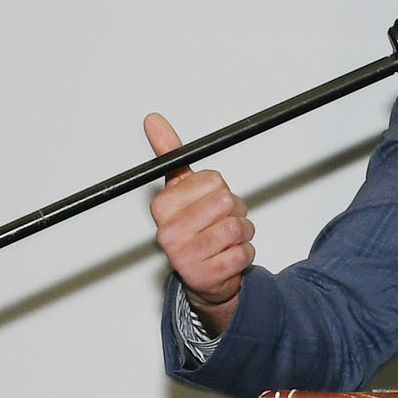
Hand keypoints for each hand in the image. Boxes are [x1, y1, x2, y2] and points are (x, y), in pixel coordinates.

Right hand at [144, 113, 254, 333]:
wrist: (201, 276)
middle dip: (234, 210)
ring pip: (237, 227)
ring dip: (242, 233)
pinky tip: (228, 257)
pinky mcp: (205, 277)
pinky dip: (244, 253)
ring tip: (226, 240)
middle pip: (227, 202)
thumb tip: (153, 120)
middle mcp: (168, 232)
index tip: (208, 200)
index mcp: (162, 206)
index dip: (219, 188)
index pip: (212, 181)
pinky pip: (244, 253)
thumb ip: (170, 153)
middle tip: (221, 221)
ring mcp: (185, 256)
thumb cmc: (193, 227)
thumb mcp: (180, 188)